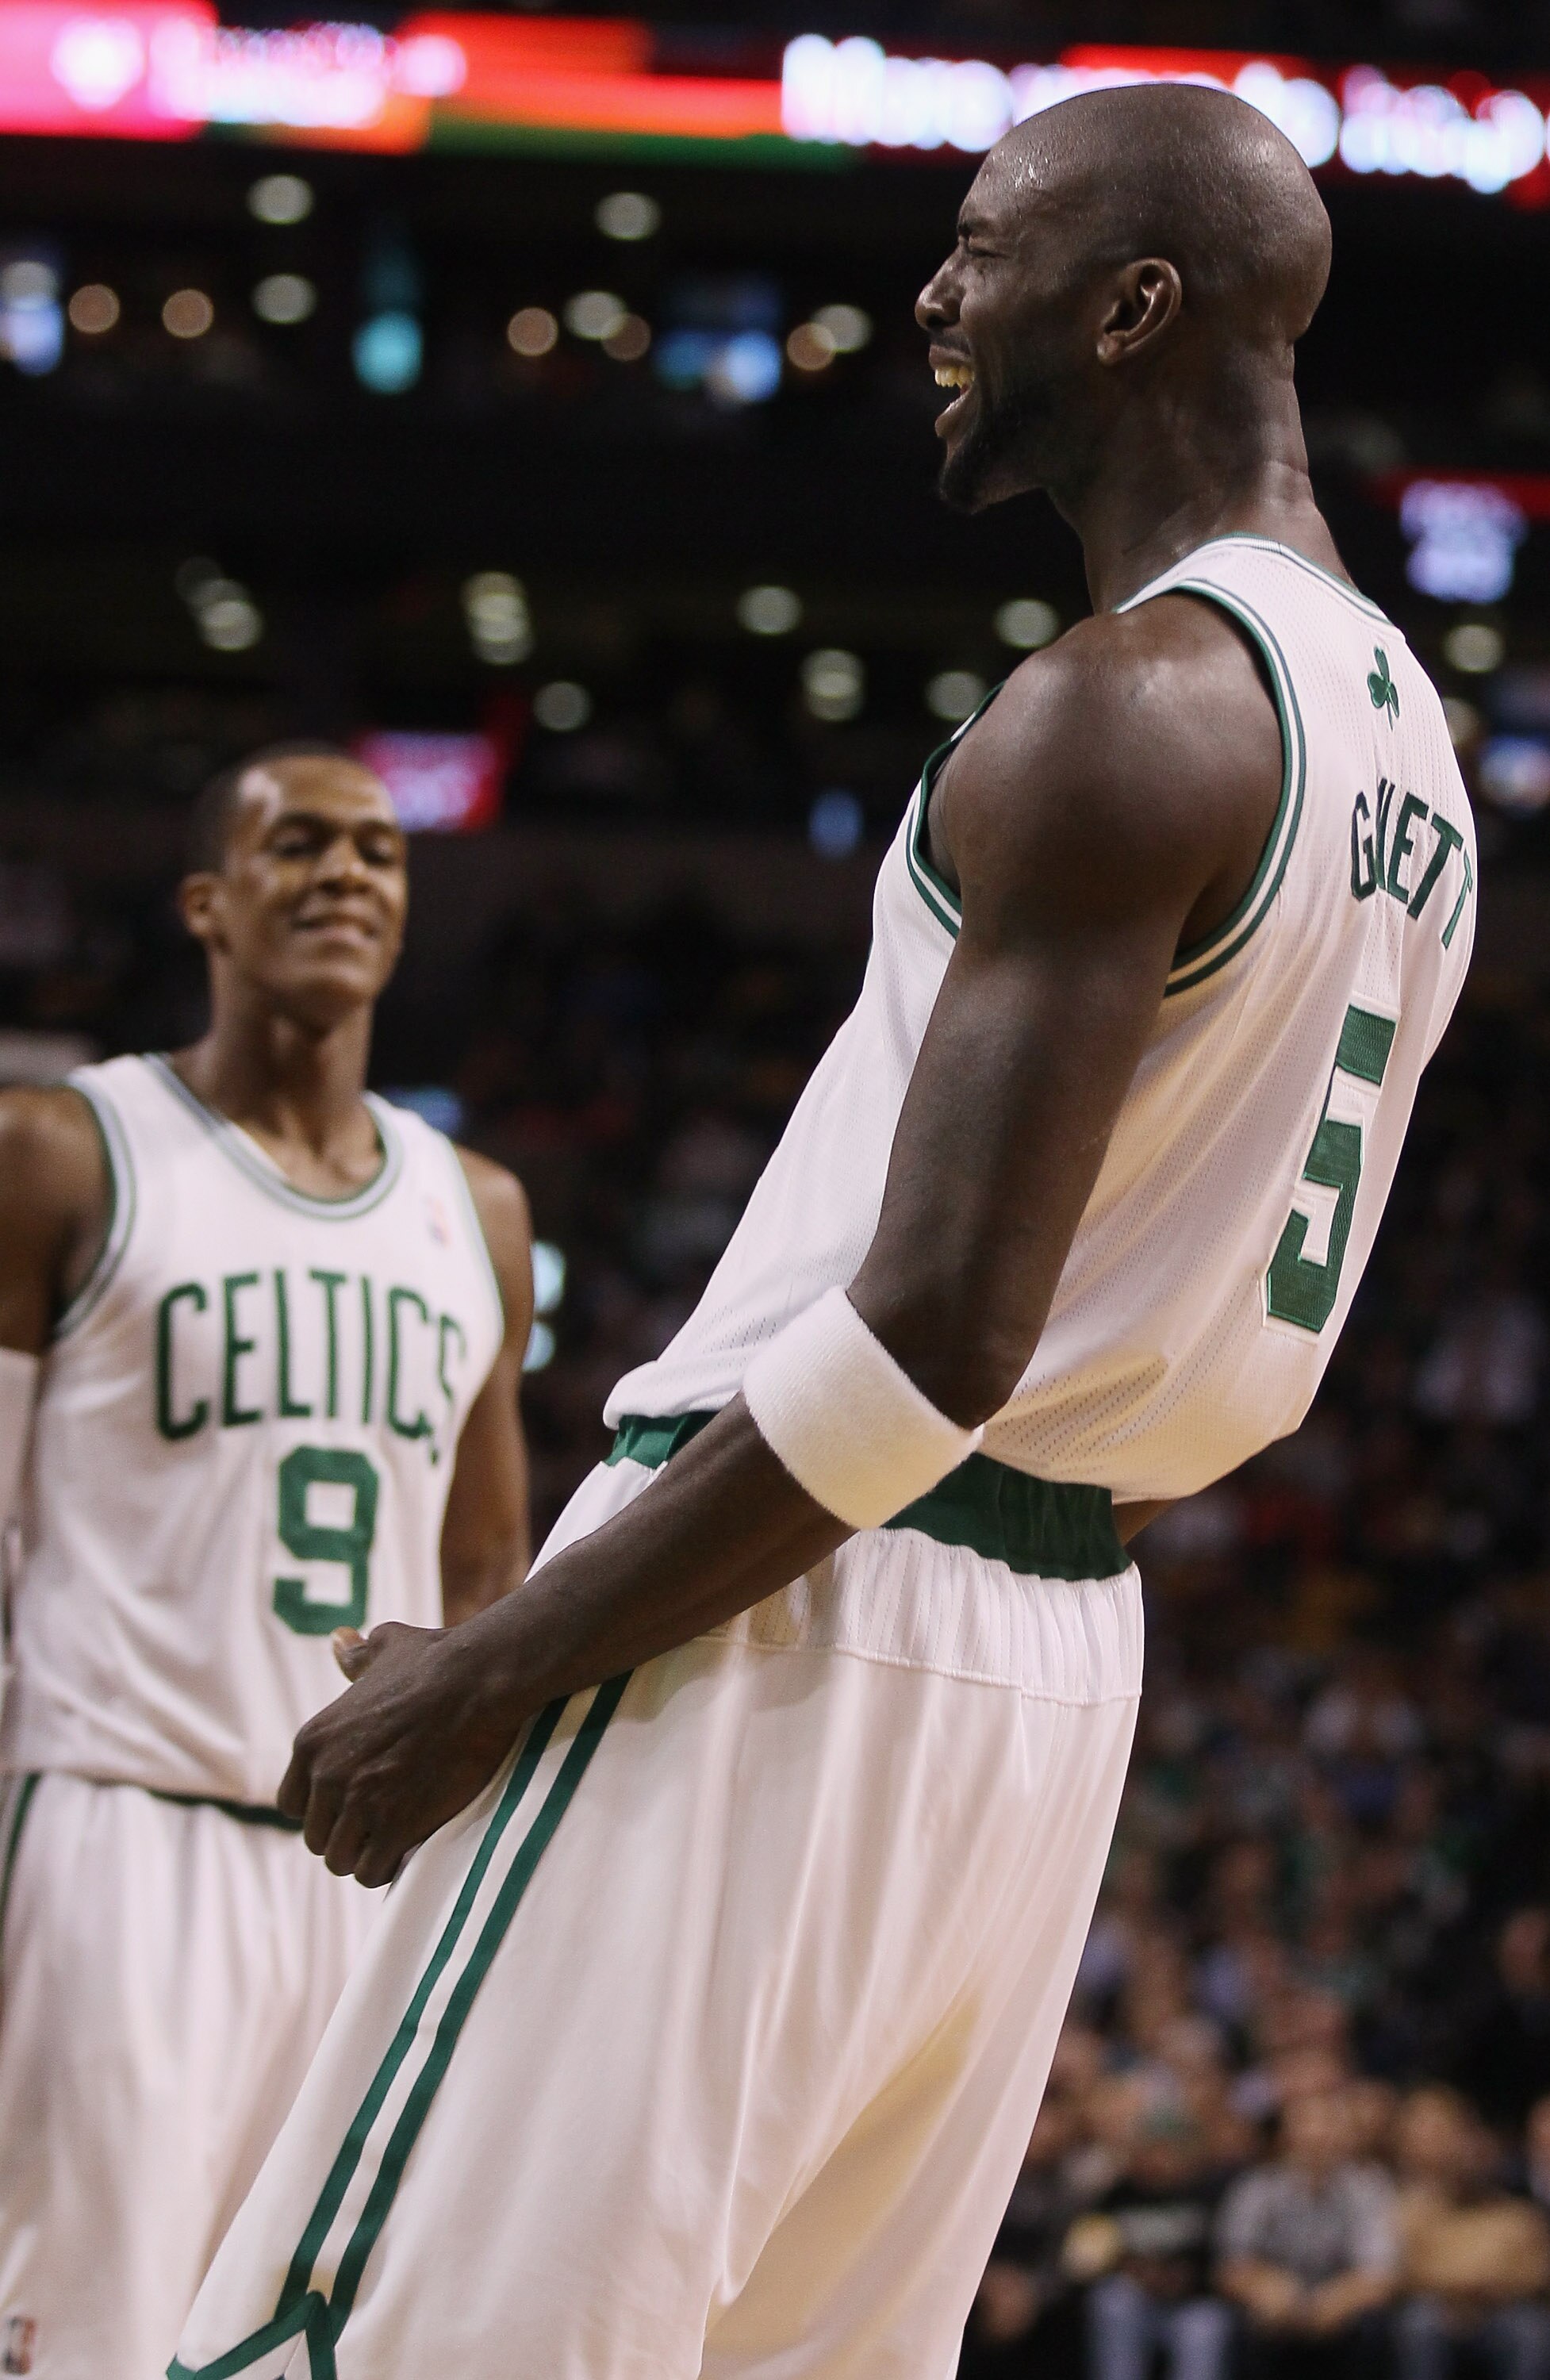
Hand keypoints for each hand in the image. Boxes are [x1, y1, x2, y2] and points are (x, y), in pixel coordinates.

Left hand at [277, 1621, 523, 1885]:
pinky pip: (373, 1871)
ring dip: (367, 1855)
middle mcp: (327, 1775)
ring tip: (396, 1840)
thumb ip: (357, 1656)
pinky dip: (389, 1867)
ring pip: (342, 1860)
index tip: (354, 1802)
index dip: (322, 1808)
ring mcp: (360, 1803)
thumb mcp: (387, 1648)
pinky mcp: (394, 1825)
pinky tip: (409, 1848)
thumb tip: (340, 1640)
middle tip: (383, 1822)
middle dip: (346, 1835)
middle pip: (317, 1837)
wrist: (477, 1681)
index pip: (291, 1803)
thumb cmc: (436, 1661)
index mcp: (313, 1740)